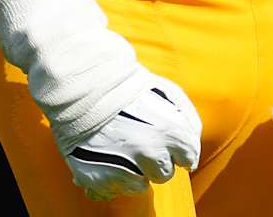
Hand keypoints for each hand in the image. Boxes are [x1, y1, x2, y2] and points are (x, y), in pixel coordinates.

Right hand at [0, 0, 201, 199]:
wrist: (79, 83)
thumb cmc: (124, 85)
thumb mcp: (165, 90)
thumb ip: (187, 119)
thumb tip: (193, 149)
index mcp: (170, 130)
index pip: (189, 157)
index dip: (180, 149)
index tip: (168, 142)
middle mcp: (149, 152)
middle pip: (165, 173)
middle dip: (157, 159)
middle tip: (140, 139)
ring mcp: (124, 167)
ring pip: (142, 184)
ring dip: (136, 169)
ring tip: (122, 144)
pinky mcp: (99, 178)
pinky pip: (117, 189)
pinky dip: (114, 176)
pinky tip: (108, 154)